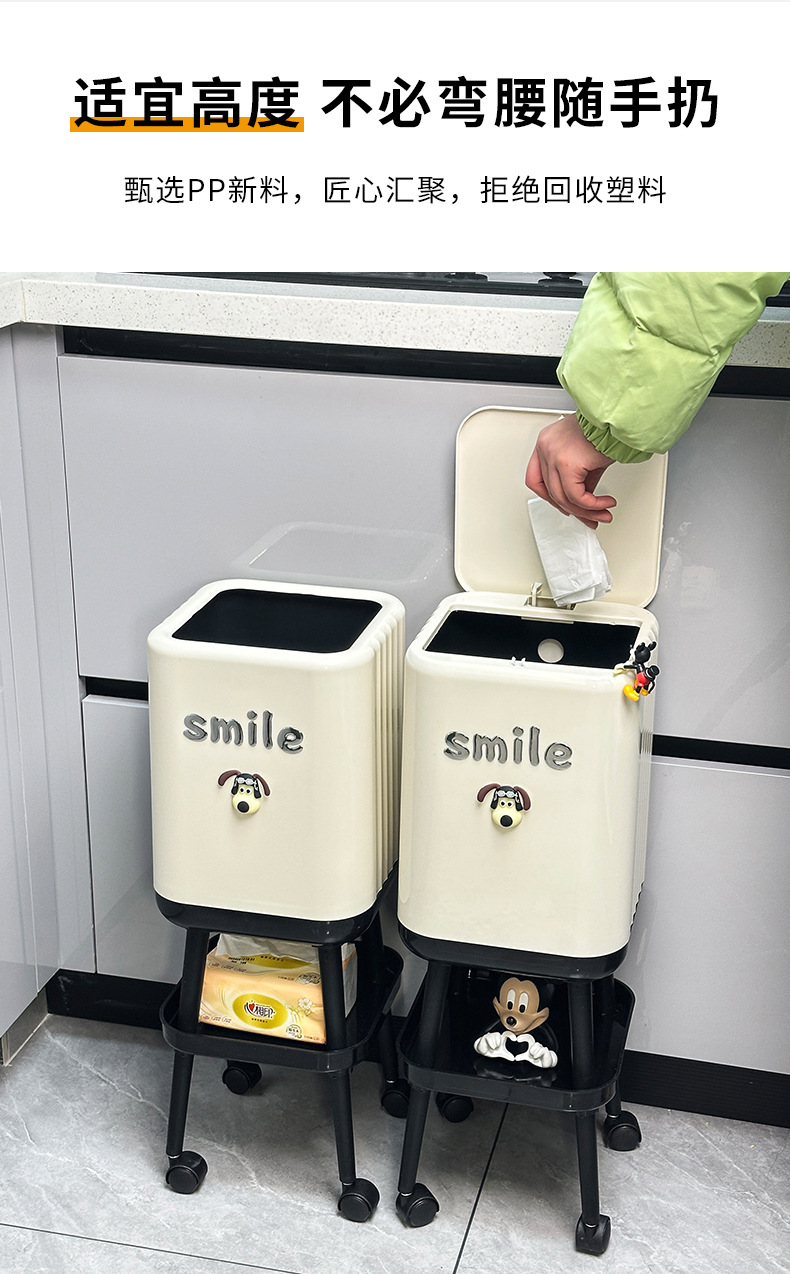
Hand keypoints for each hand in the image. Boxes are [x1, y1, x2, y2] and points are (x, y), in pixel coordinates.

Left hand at [525, 414, 616, 528]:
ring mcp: (553, 454)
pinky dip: (591, 505)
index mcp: (546, 442)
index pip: (536, 479)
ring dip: (586, 511)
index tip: (566, 507)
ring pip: (562, 497)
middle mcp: (545, 447)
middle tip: (590, 517)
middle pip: (550, 492)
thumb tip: (581, 503)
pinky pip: (576, 496)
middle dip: (574, 510)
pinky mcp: (567, 463)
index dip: (550, 498)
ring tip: (602, 512)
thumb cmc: (606, 429)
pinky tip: (604, 504)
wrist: (619, 418)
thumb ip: (578, 480)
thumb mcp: (586, 458)